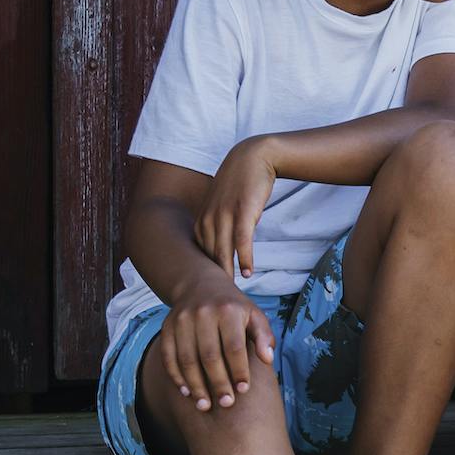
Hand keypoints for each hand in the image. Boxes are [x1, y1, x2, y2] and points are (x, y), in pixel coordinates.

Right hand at [160, 275, 272, 413]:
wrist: (201, 285)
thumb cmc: (234, 308)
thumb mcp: (254, 315)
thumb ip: (263, 337)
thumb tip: (268, 360)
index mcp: (228, 310)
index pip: (234, 346)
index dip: (239, 370)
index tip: (243, 390)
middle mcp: (203, 313)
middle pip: (209, 355)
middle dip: (218, 383)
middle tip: (226, 404)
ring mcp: (182, 320)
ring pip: (187, 359)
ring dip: (196, 385)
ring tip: (205, 406)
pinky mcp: (167, 327)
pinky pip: (169, 356)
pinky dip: (176, 376)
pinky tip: (187, 392)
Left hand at [194, 137, 278, 279]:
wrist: (254, 157)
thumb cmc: (240, 183)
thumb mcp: (222, 205)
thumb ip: (219, 225)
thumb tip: (223, 248)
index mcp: (202, 219)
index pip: (200, 253)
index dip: (205, 272)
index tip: (209, 288)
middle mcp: (209, 218)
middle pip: (209, 256)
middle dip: (213, 277)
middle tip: (219, 297)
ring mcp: (225, 215)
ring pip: (223, 251)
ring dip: (228, 271)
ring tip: (232, 289)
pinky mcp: (243, 212)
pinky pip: (242, 241)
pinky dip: (244, 258)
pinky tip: (248, 271)